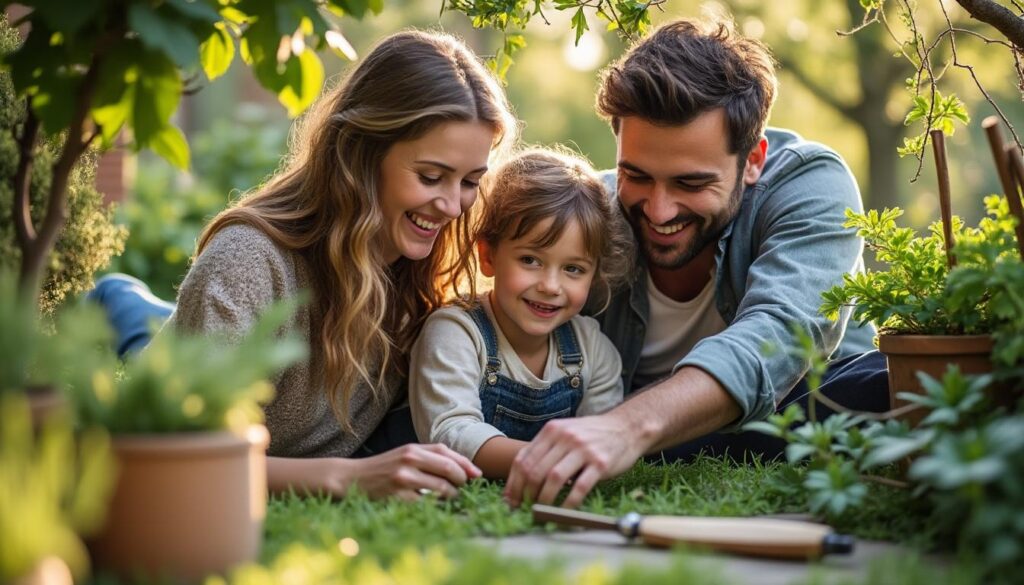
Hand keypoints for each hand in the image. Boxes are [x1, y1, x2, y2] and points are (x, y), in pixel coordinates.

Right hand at [343, 443, 480, 499]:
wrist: (352, 478)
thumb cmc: (384, 468)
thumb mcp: (405, 455)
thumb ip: (431, 458)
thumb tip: (465, 470)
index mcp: (413, 448)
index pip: (447, 453)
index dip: (465, 465)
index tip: (476, 475)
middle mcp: (409, 460)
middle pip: (448, 470)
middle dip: (461, 481)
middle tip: (463, 488)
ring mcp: (403, 479)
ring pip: (441, 489)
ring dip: (451, 496)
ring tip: (449, 497)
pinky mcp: (398, 497)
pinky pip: (426, 504)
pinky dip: (434, 506)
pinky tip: (433, 506)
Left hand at [503, 413, 644, 508]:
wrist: (626, 427)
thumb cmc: (591, 435)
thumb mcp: (565, 433)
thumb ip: (545, 449)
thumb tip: (519, 478)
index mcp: (552, 430)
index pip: (523, 459)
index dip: (513, 483)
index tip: (510, 500)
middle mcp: (565, 437)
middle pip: (535, 470)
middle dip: (526, 494)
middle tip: (524, 508)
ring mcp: (583, 450)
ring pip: (554, 479)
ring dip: (544, 499)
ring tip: (541, 510)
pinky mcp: (601, 463)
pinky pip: (580, 487)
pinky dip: (568, 502)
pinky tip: (564, 510)